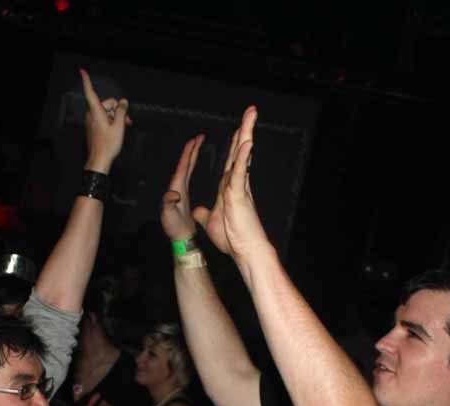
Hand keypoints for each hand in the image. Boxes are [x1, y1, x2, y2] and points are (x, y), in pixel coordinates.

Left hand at [80, 69, 129, 174]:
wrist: (99, 160)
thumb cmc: (108, 145)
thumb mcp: (119, 126)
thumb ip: (122, 111)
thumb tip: (124, 102)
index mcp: (96, 112)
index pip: (90, 92)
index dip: (87, 81)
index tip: (83, 71)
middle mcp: (92, 115)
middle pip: (106, 104)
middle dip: (117, 109)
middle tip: (127, 120)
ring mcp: (91, 122)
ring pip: (106, 112)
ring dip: (116, 117)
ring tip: (124, 127)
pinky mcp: (93, 128)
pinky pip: (103, 119)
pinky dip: (111, 122)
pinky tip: (117, 130)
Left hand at [161, 135, 204, 241]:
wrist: (180, 237)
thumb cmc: (173, 227)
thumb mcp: (169, 214)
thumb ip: (169, 203)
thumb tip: (174, 194)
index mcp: (176, 187)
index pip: (183, 166)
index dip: (188, 153)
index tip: (195, 140)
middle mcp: (178, 186)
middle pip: (185, 163)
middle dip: (192, 149)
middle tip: (200, 137)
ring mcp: (182, 189)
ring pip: (188, 167)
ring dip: (193, 155)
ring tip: (199, 144)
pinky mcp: (186, 194)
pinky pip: (191, 175)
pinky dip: (195, 166)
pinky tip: (198, 163)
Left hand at [192, 107, 270, 263]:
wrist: (244, 251)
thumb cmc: (232, 239)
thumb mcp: (211, 223)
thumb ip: (205, 214)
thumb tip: (198, 211)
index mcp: (229, 188)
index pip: (230, 161)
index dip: (233, 146)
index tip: (240, 131)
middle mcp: (236, 183)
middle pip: (239, 151)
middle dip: (243, 130)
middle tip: (251, 111)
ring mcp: (238, 187)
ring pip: (242, 155)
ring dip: (246, 134)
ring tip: (251, 115)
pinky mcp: (238, 194)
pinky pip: (241, 171)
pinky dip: (243, 156)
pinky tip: (247, 142)